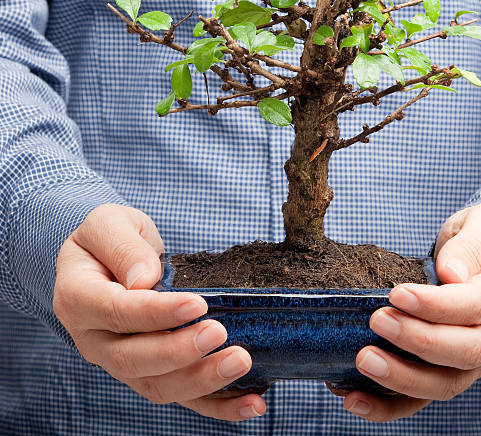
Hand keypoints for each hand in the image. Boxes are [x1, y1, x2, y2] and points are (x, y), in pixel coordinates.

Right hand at [53, 204, 265, 421]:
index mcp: (79, 299)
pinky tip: (252, 403)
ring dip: (201, 380)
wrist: (108, 257)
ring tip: (240, 362)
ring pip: (157, 385)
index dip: (157, 313)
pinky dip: (217, 405)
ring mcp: (121, 361)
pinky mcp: (150, 371)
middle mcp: (95, 339)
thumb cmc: (110, 236)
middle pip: (134, 359)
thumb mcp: (109, 223)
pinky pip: (181, 396)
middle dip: (180, 352)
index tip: (198, 304)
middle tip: (219, 333)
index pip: (116, 312)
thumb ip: (122, 247)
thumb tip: (144, 281)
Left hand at [344, 203, 480, 421]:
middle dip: (417, 340)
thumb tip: (452, 274)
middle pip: (465, 351)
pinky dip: (391, 405)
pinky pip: (425, 395)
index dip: (438, 305)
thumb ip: (472, 245)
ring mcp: (480, 357)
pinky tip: (355, 399)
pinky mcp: (454, 369)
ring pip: (446, 383)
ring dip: (403, 379)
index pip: (478, 305)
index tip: (398, 295)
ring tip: (364, 361)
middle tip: (378, 320)